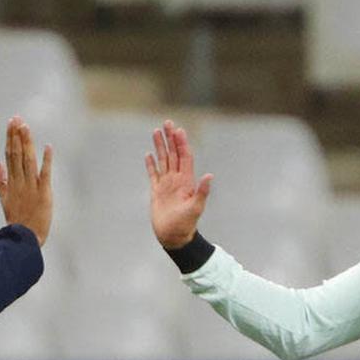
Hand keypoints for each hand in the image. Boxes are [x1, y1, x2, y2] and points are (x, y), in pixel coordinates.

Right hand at [0, 116, 51, 246]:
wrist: (25, 238)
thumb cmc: (17, 221)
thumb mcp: (4, 201)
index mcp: (11, 182)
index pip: (9, 155)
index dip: (10, 138)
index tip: (11, 124)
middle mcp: (20, 181)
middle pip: (17, 154)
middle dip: (16, 135)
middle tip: (17, 118)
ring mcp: (31, 186)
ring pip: (28, 160)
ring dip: (27, 142)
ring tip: (25, 126)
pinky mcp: (44, 193)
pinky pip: (45, 173)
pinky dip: (46, 160)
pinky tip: (47, 147)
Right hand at [145, 119, 212, 249]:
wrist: (174, 236)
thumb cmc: (186, 224)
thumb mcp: (196, 208)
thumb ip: (202, 191)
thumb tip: (210, 175)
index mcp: (186, 180)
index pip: (184, 157)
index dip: (181, 143)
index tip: (178, 130)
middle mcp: (176, 179)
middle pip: (173, 154)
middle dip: (170, 138)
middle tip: (167, 122)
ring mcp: (166, 184)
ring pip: (163, 160)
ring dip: (160, 146)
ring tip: (156, 131)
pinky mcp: (156, 192)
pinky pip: (153, 174)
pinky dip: (151, 164)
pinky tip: (149, 154)